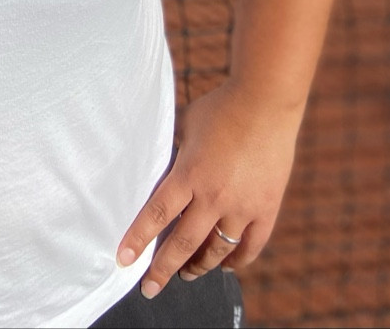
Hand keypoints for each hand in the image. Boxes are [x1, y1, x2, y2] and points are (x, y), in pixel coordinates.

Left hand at [115, 81, 301, 299]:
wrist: (265, 101)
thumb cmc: (220, 108)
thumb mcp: (185, 127)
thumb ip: (173, 152)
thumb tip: (156, 166)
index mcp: (189, 174)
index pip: (156, 215)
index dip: (138, 240)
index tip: (123, 260)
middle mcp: (214, 196)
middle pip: (184, 243)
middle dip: (163, 269)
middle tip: (149, 288)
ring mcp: (243, 206)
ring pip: (216, 251)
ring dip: (198, 267)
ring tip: (186, 274)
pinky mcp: (266, 208)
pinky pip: (251, 247)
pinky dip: (236, 261)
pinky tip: (225, 266)